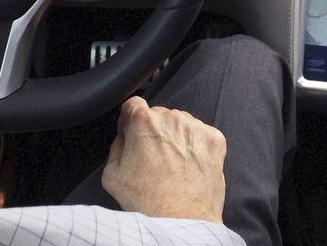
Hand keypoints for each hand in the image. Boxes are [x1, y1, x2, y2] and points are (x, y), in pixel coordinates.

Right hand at [101, 97, 226, 223]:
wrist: (181, 222)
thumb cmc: (147, 202)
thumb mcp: (112, 173)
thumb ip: (116, 144)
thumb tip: (125, 133)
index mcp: (144, 122)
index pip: (133, 104)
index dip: (130, 120)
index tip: (132, 133)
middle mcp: (171, 118)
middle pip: (159, 115)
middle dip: (154, 131)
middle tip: (154, 158)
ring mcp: (195, 127)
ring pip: (181, 123)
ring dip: (176, 137)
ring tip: (174, 166)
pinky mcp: (214, 139)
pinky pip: (201, 135)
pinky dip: (196, 147)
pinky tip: (189, 166)